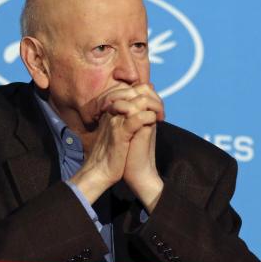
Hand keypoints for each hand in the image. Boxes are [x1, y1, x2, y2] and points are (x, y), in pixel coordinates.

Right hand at [70, 85, 159, 202]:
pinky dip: (149, 118)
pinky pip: (137, 118)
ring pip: (139, 101)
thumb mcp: (122, 129)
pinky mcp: (120, 134)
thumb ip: (131, 115)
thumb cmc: (114, 153)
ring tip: (159, 118)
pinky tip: (154, 124)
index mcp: (113, 109)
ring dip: (155, 107)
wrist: (100, 172)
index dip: (149, 94)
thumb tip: (144, 104)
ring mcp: (116, 121)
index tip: (157, 108)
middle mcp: (113, 112)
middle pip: (137, 90)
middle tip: (160, 113)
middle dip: (154, 98)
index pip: (133, 89)